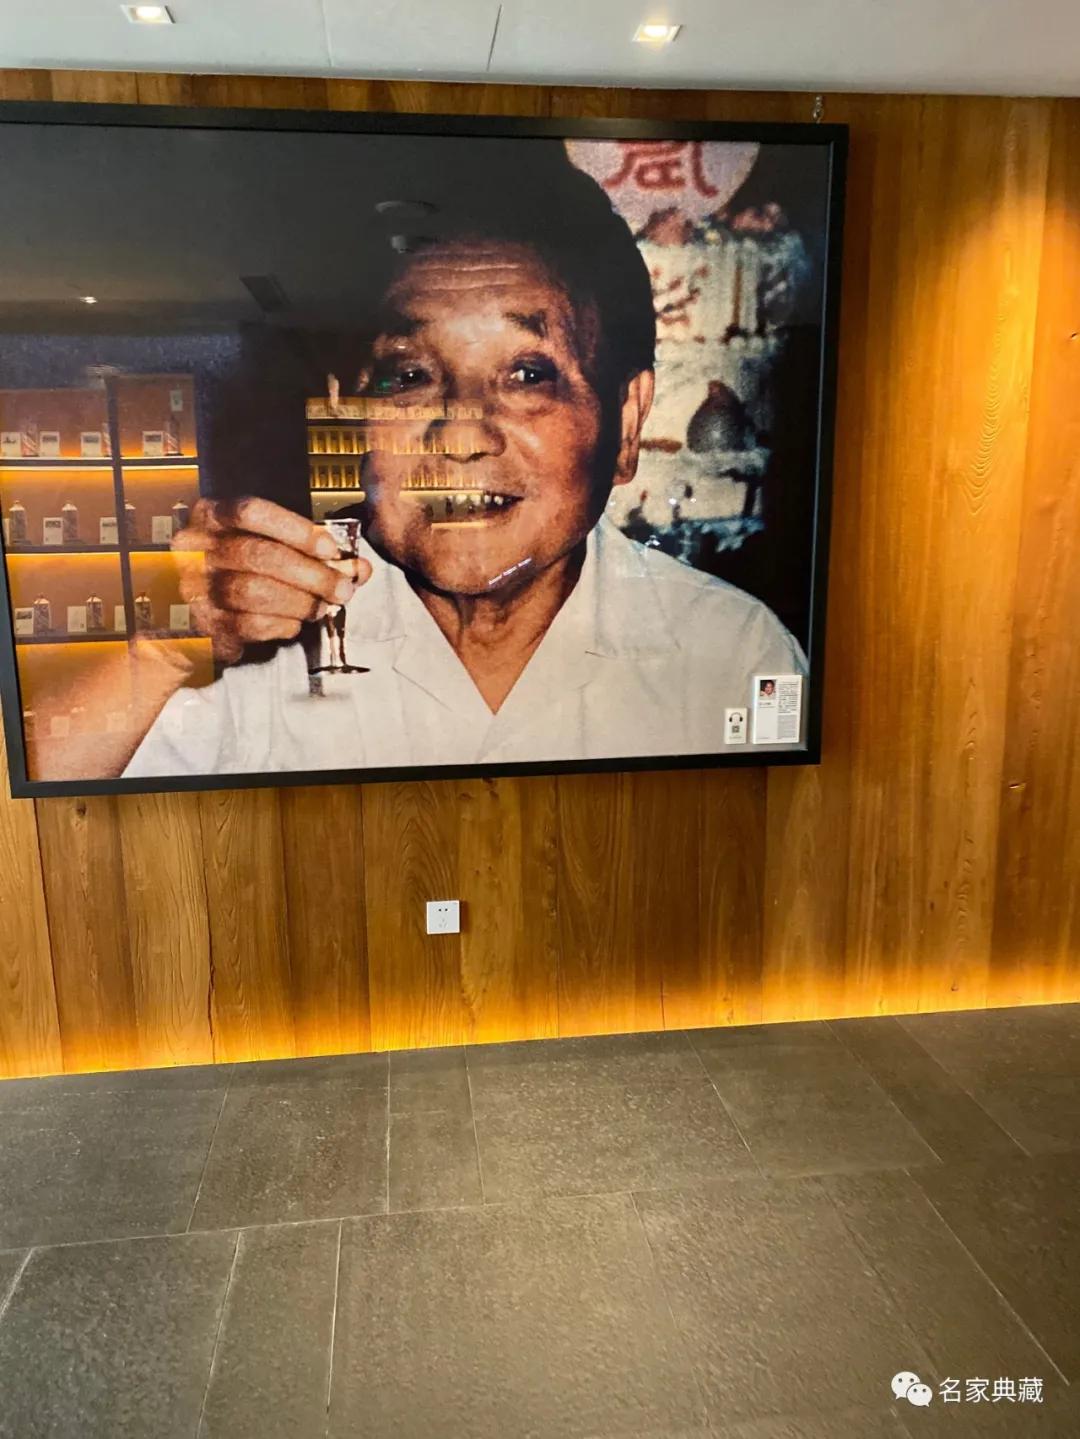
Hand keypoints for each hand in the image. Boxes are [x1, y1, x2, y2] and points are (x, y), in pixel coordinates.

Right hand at [172, 497, 371, 662]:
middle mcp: (193, 549)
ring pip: (255, 592)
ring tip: (322, 607)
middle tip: (342, 588)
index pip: (251, 512)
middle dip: (311, 574)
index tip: (331, 550)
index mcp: (209, 517)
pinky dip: (282, 624)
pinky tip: (294, 622)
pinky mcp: (201, 625)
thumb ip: (306, 553)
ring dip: (301, 602)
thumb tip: (357, 568)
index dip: (296, 530)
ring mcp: (192, 588)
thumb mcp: (261, 549)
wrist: (185, 621)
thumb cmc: (233, 576)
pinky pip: (249, 625)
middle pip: (258, 554)